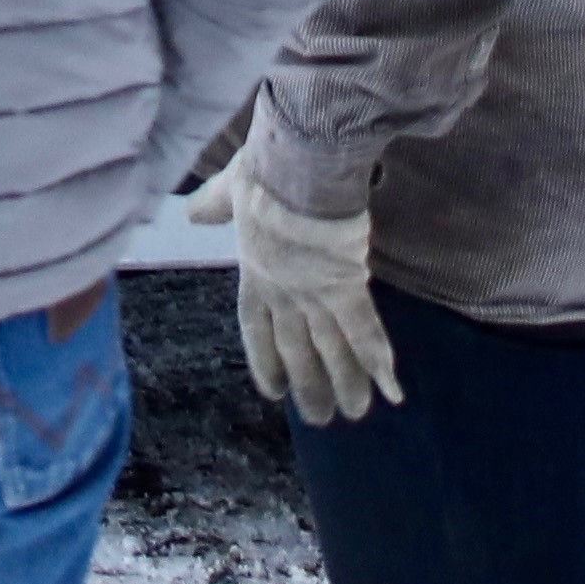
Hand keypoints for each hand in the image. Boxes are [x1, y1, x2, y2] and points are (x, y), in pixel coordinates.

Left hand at [186, 150, 403, 425]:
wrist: (294, 164)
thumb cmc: (263, 171)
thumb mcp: (231, 187)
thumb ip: (214, 203)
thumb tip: (190, 210)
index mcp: (256, 271)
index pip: (257, 328)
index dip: (266, 361)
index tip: (275, 391)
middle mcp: (284, 292)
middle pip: (296, 351)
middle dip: (309, 386)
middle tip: (321, 419)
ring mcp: (315, 294)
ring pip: (333, 350)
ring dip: (346, 384)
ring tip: (356, 414)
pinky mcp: (347, 286)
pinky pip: (365, 331)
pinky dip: (379, 361)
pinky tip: (394, 392)